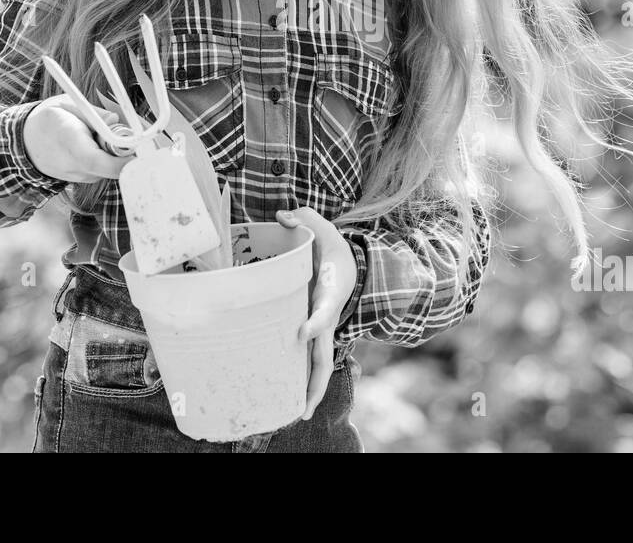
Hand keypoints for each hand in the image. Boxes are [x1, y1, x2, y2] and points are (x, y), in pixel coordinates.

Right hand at [21, 95, 134, 183]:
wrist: (24, 142)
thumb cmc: (48, 119)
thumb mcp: (68, 104)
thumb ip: (95, 113)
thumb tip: (116, 121)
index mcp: (70, 143)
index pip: (100, 161)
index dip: (124, 161)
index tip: (143, 153)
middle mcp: (75, 166)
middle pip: (112, 168)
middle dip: (128, 154)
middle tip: (133, 137)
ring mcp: (78, 177)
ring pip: (111, 169)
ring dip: (117, 155)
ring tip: (103, 137)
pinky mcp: (83, 179)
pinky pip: (104, 170)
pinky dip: (108, 159)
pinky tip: (97, 146)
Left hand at [276, 207, 357, 420]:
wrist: (350, 263)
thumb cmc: (331, 247)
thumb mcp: (323, 227)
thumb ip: (304, 219)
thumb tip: (283, 216)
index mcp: (329, 293)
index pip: (324, 311)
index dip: (315, 323)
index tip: (301, 334)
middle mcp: (328, 317)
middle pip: (325, 355)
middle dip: (316, 383)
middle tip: (304, 409)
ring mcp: (323, 329)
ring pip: (320, 365)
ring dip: (311, 391)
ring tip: (297, 416)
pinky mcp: (315, 333)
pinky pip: (310, 360)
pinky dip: (303, 381)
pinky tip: (288, 399)